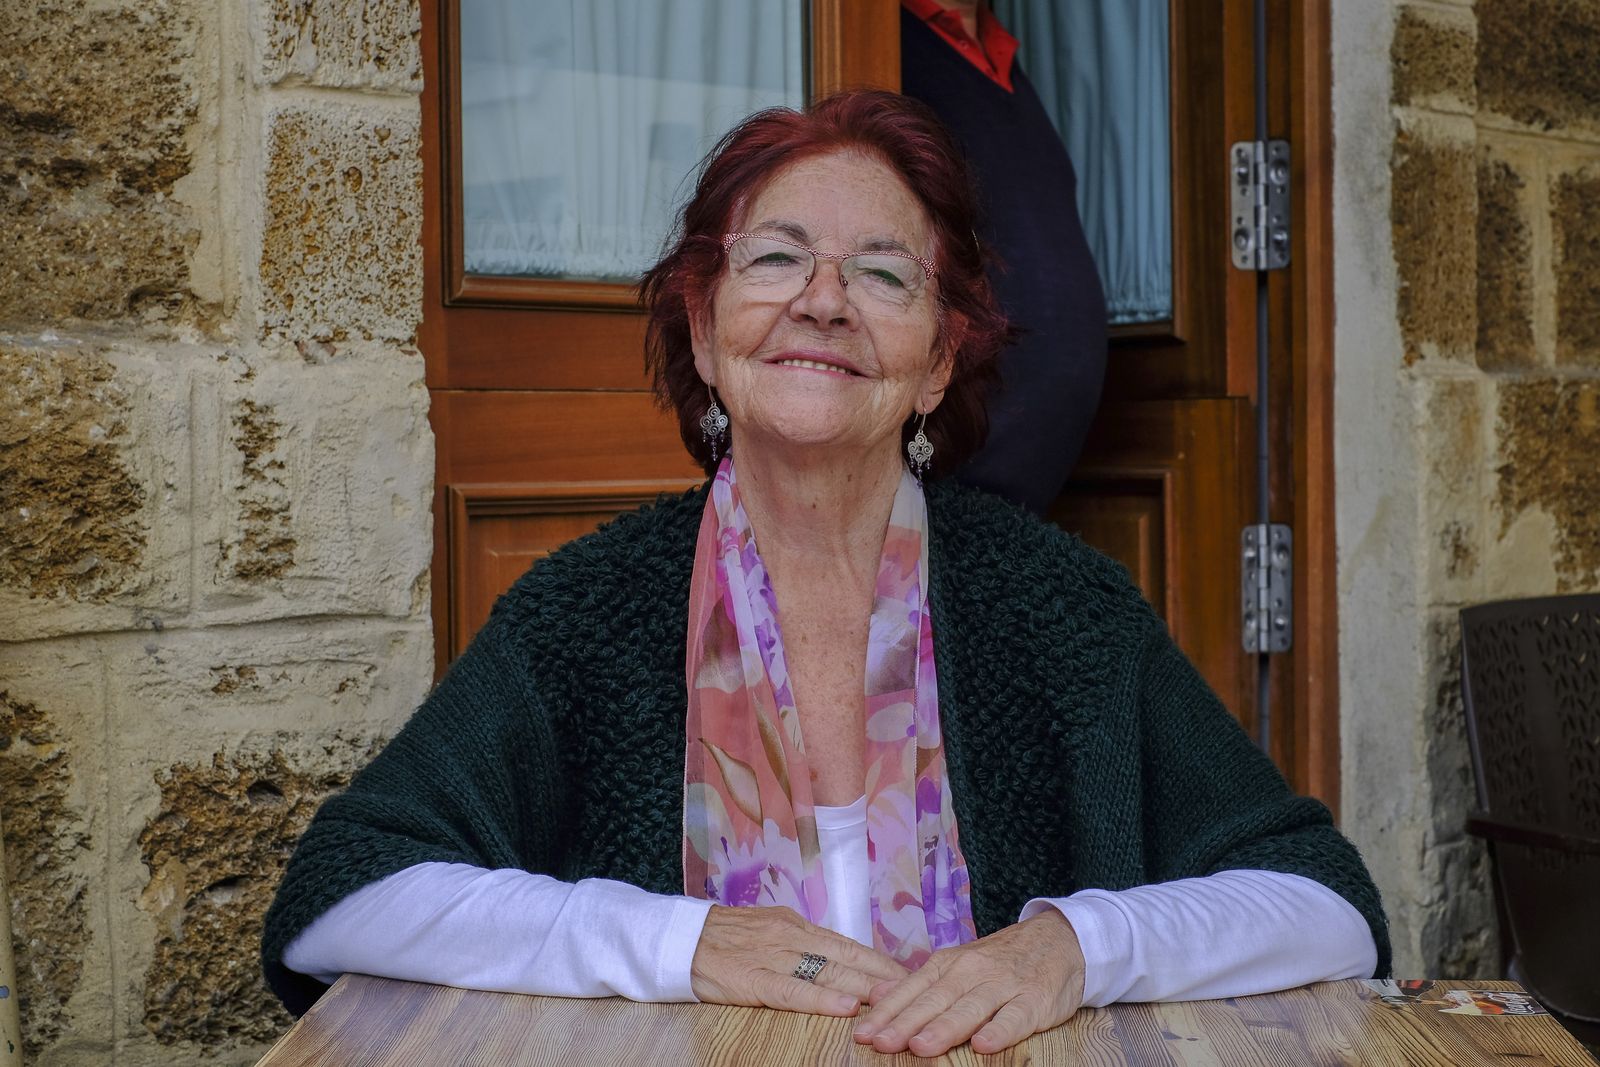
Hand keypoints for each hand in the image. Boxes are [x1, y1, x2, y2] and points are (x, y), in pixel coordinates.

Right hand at [689, 905, 909, 1016]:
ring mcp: (773, 956)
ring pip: (829, 973)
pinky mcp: (754, 979)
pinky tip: (847, 1007)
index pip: (848, 945)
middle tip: (918, 988)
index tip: (911, 974)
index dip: (880, 961)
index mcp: (796, 925)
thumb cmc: (721, 939)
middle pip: (847, 958)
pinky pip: (794, 991)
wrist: (677, 939)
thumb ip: (800, 943)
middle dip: (883, 975)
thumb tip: (838, 959)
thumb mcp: (767, 930)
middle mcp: (791, 936)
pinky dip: (823, 1000)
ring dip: (866, 987)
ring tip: (897, 998)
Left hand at [852, 909, 1085, 1056]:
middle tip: (881, 1043)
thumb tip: (876, 995)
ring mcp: (1004, 985)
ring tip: (921, 1046)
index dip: (887, 1013)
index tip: (863, 1033)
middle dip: (906, 1023)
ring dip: (945, 1028)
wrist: (1058, 940)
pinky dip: (999, 1030)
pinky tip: (984, 1044)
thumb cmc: (1000, 961)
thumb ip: (919, 984)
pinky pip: (1015, 1016)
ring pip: (970, 1008)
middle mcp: (972, 971)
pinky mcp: (1034, 999)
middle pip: (935, 1000)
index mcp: (949, 965)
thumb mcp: (956, 965)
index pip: (912, 991)